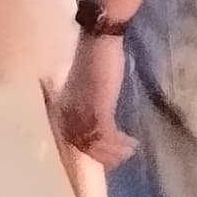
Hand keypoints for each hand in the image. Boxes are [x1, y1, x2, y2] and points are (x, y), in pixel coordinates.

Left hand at [57, 30, 132, 165]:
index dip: (92, 150)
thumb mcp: (90, 86)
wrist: (99, 40)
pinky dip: (119, 143)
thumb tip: (100, 119)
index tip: (109, 154)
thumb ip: (91, 103)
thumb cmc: (97, 58)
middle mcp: (68, 113)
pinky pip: (106, 136)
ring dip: (114, 151)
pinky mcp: (96, 110)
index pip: (73, 139)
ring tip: (130, 151)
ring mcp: (81, 113)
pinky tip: (131, 143)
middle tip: (123, 156)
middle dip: (105, 155)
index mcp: (64, 107)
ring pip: (94, 144)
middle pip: (83, 145)